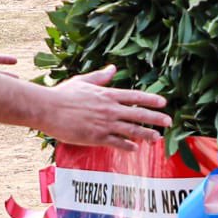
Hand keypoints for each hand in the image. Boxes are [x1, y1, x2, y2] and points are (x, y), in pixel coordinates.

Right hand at [37, 66, 169, 150]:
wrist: (48, 109)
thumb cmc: (63, 94)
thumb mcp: (83, 81)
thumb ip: (100, 77)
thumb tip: (112, 69)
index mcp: (107, 94)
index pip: (135, 96)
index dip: (151, 100)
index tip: (163, 103)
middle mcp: (110, 109)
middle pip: (139, 114)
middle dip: (156, 118)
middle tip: (169, 122)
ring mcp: (104, 124)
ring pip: (131, 130)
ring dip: (146, 134)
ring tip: (157, 138)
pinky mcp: (96, 137)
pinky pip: (117, 143)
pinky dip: (128, 146)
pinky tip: (135, 148)